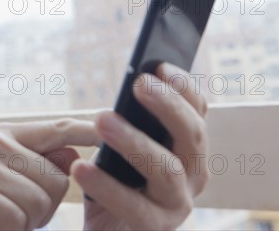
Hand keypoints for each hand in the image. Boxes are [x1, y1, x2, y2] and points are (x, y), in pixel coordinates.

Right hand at [0, 119, 99, 230]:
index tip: (114, 125)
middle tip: (11, 212)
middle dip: (44, 207)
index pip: (58, 129)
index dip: (88, 130)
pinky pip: (17, 217)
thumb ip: (40, 167)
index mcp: (6, 137)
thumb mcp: (11, 186)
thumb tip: (73, 153)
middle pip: (59, 177)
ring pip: (41, 199)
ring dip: (26, 221)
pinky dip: (8, 230)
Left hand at [71, 63, 209, 230]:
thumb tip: (130, 84)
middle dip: (168, 106)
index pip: (197, 112)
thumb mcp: (124, 147)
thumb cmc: (116, 182)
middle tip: (139, 83)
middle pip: (192, 136)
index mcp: (188, 150)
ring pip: (166, 169)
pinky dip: (106, 185)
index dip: (183, 87)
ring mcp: (177, 205)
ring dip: (134, 141)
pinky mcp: (154, 229)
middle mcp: (193, 175)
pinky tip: (80, 167)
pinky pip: (134, 206)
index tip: (159, 64)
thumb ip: (132, 122)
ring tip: (102, 120)